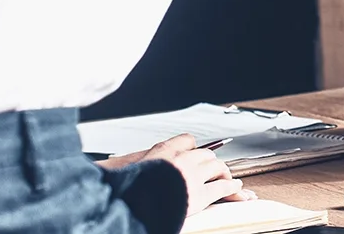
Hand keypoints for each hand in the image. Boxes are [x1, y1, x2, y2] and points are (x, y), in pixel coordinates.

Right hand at [94, 134, 251, 215]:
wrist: (135, 203)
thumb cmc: (129, 189)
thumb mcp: (124, 168)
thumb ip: (129, 163)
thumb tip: (106, 166)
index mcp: (163, 151)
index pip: (186, 140)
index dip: (192, 147)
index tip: (195, 151)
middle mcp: (180, 159)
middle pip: (205, 154)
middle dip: (210, 162)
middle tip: (215, 169)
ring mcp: (192, 176)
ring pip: (216, 167)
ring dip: (224, 173)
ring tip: (228, 178)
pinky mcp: (200, 194)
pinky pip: (221, 187)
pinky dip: (231, 187)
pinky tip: (236, 188)